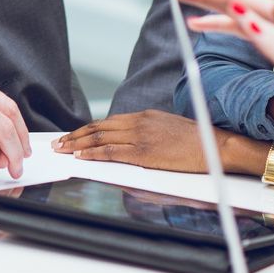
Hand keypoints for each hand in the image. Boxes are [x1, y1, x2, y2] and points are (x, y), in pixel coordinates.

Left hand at [53, 111, 267, 175]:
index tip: (73, 135)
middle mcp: (139, 122)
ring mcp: (141, 136)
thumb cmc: (196, 141)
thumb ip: (147, 133)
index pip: (108, 121)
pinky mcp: (145, 152)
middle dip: (76, 135)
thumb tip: (130, 144)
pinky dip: (94, 154)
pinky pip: (113, 152)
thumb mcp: (168, 129)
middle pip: (99, 127)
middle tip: (58, 142)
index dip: (88, 129)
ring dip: (78, 144)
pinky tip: (81, 157)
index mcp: (144, 116)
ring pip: (101, 138)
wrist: (215, 144)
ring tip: (62, 150)